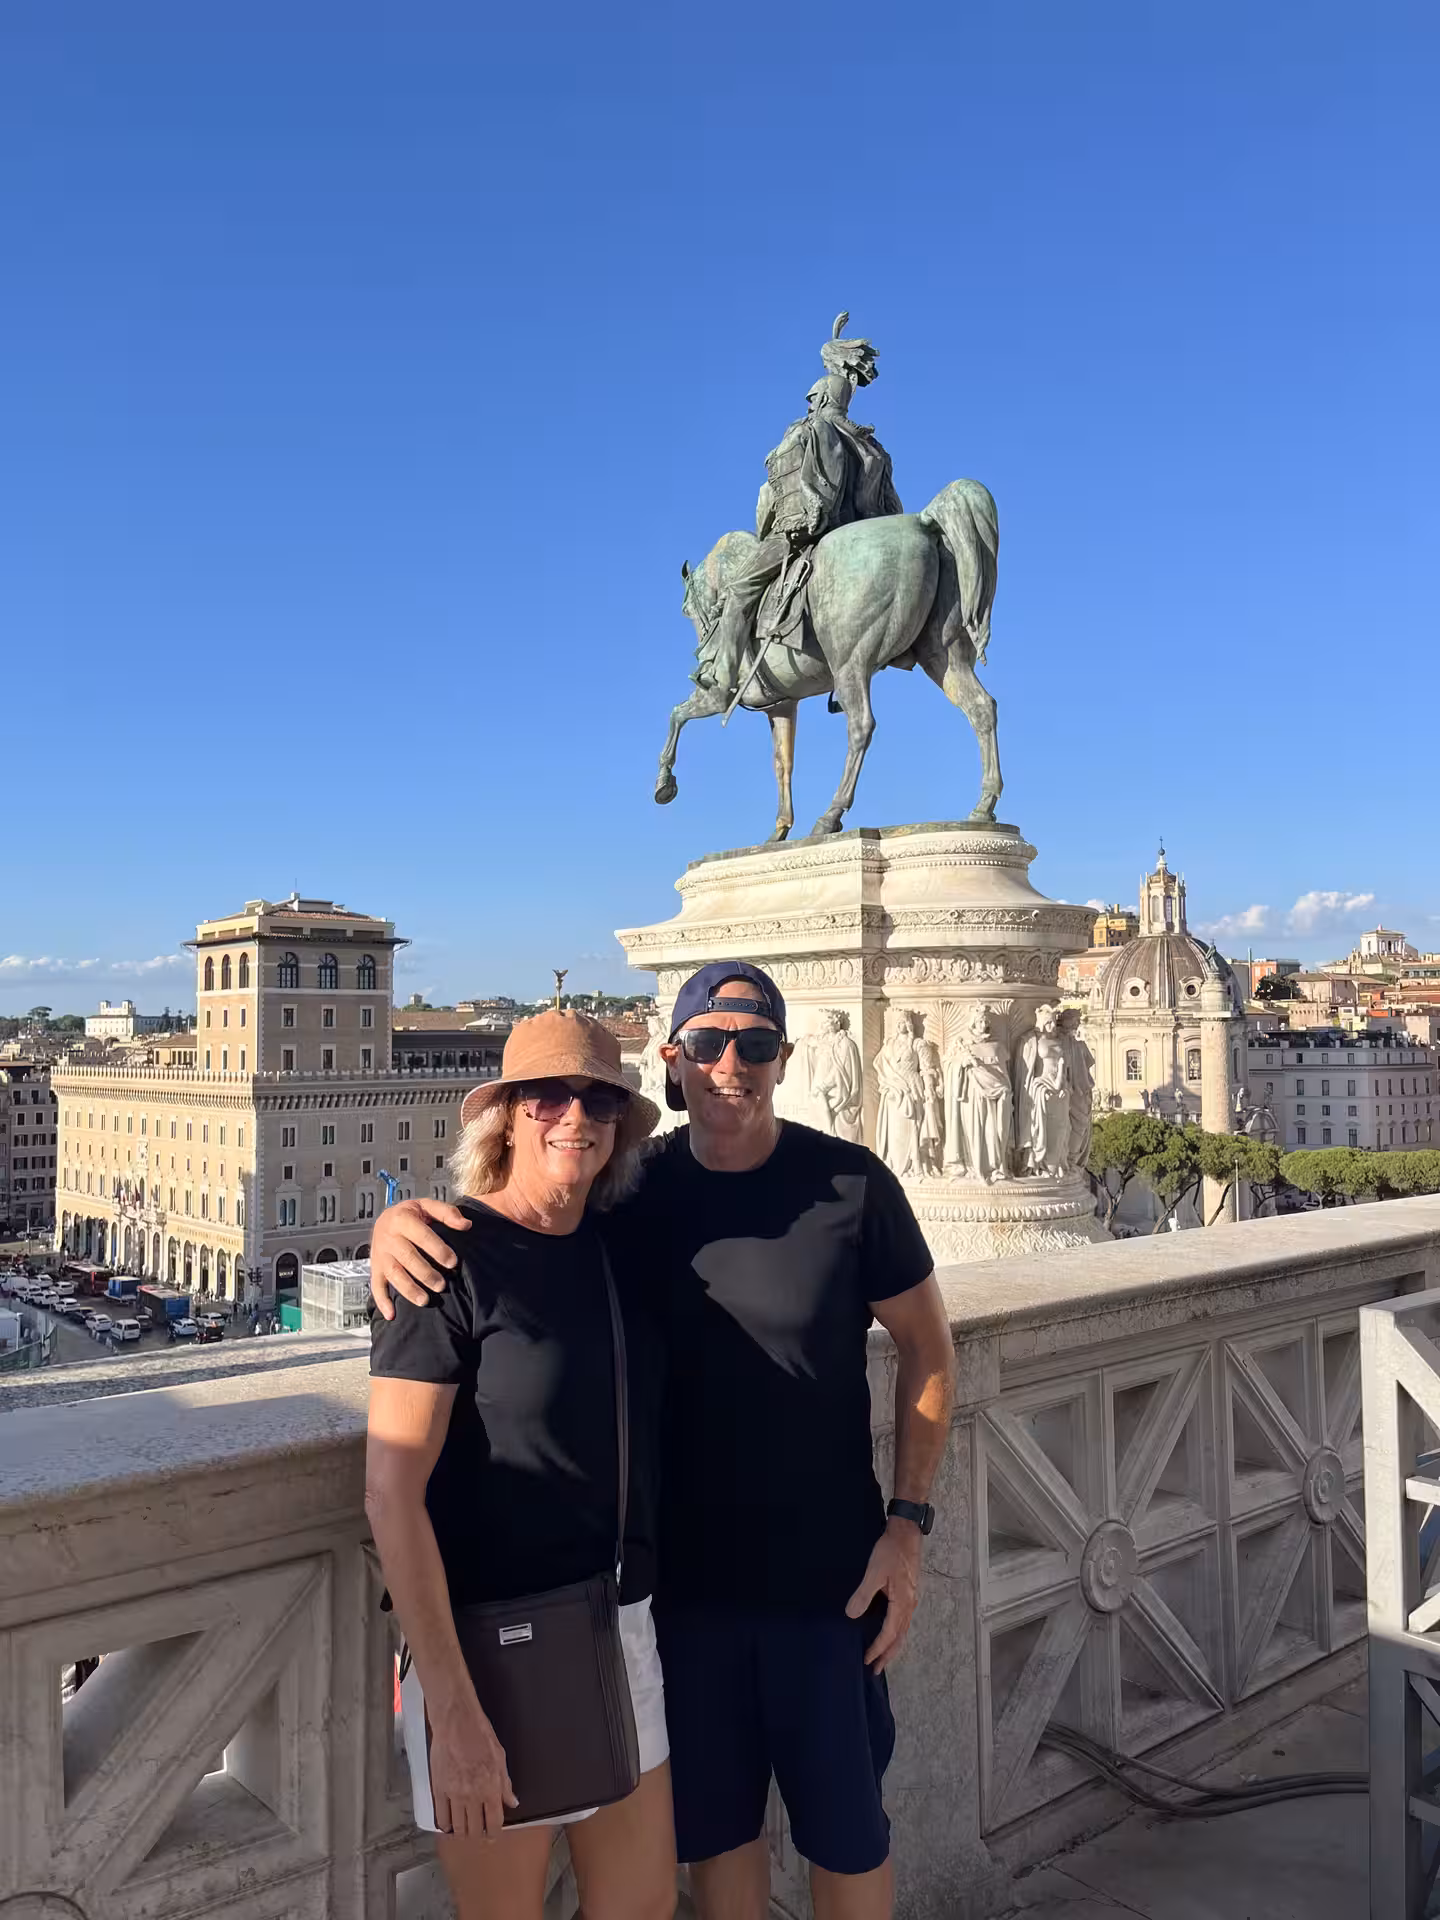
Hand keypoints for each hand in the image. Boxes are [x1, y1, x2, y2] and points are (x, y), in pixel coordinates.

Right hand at [369, 1198, 467, 1318]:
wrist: (386, 1217)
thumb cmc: (411, 1214)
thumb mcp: (427, 1205)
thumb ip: (447, 1213)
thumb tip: (466, 1224)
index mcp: (402, 1218)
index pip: (421, 1235)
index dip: (437, 1249)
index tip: (453, 1262)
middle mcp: (388, 1236)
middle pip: (407, 1257)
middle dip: (425, 1273)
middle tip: (442, 1285)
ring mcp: (380, 1254)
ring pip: (393, 1273)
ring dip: (408, 1288)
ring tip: (425, 1300)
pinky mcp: (375, 1267)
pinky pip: (376, 1285)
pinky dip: (382, 1301)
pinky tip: (392, 1314)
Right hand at [428, 1696, 517, 1839]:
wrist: (456, 1722)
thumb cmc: (479, 1734)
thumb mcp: (500, 1757)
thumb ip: (505, 1784)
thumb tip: (511, 1801)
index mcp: (490, 1788)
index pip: (494, 1823)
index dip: (493, 1834)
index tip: (492, 1836)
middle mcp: (472, 1796)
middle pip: (474, 1829)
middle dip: (477, 1835)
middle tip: (477, 1834)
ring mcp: (454, 1794)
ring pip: (457, 1827)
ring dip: (461, 1833)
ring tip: (463, 1832)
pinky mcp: (438, 1789)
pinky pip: (441, 1816)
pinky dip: (445, 1825)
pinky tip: (448, 1825)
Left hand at [845, 1518, 922, 1672]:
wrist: (906, 1534)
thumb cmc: (891, 1551)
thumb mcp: (874, 1572)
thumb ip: (863, 1594)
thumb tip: (851, 1615)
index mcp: (902, 1603)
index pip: (889, 1634)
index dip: (878, 1649)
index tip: (867, 1660)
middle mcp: (909, 1606)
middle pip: (899, 1638)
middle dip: (888, 1655)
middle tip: (875, 1670)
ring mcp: (910, 1600)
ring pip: (902, 1631)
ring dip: (892, 1646)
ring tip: (882, 1658)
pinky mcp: (908, 1594)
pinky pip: (903, 1622)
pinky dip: (895, 1634)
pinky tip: (888, 1634)